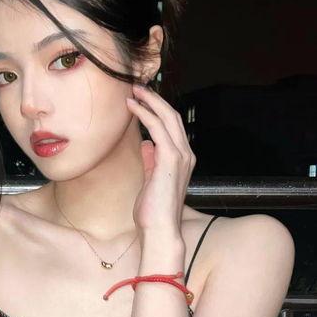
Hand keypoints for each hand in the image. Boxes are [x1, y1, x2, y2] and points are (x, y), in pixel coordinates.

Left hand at [126, 83, 195, 239]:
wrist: (159, 229)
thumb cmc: (153, 210)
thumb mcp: (151, 180)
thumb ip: (152, 161)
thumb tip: (147, 144)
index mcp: (182, 159)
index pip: (172, 126)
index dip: (158, 109)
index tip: (142, 99)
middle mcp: (185, 154)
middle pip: (172, 116)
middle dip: (155, 98)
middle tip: (137, 87)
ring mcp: (180, 156)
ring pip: (167, 117)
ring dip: (150, 101)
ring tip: (133, 90)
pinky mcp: (170, 159)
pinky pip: (157, 129)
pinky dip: (144, 114)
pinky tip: (132, 107)